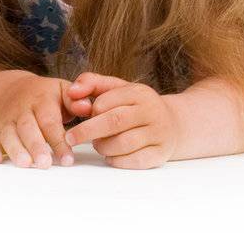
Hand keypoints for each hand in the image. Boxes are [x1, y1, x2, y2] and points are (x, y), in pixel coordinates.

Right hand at [0, 71, 91, 168]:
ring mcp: (9, 120)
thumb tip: (86, 107)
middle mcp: (22, 110)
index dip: (58, 140)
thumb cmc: (46, 96)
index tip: (67, 159)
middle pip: (28, 128)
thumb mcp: (63, 90)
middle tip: (44, 164)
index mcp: (41, 99)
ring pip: (9, 134)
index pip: (49, 120)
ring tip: (25, 164)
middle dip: (35, 146)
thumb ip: (76, 100)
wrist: (15, 90)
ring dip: (16, 149)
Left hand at [63, 72, 180, 169]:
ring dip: (103, 147)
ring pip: (124, 143)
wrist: (173, 123)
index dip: (90, 111)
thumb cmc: (135, 106)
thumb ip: (91, 83)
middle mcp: (152, 111)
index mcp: (139, 93)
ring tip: (97, 145)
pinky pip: (136, 161)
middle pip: (114, 122)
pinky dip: (118, 161)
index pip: (106, 101)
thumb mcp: (116, 88)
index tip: (81, 116)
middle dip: (87, 131)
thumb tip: (71, 91)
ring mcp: (159, 133)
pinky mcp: (161, 154)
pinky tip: (111, 156)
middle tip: (71, 138)